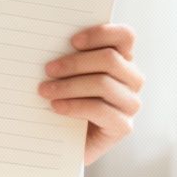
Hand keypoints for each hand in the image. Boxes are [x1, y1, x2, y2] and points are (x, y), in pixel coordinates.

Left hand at [39, 24, 142, 165]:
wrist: (64, 142)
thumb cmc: (65, 100)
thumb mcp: (67, 75)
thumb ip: (68, 57)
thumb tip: (49, 43)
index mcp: (122, 59)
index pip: (125, 36)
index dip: (100, 34)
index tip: (72, 41)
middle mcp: (131, 79)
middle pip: (110, 60)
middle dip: (75, 63)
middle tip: (48, 69)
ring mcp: (130, 104)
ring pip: (104, 84)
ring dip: (70, 86)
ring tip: (45, 90)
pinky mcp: (123, 126)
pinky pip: (100, 110)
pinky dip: (74, 106)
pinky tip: (56, 106)